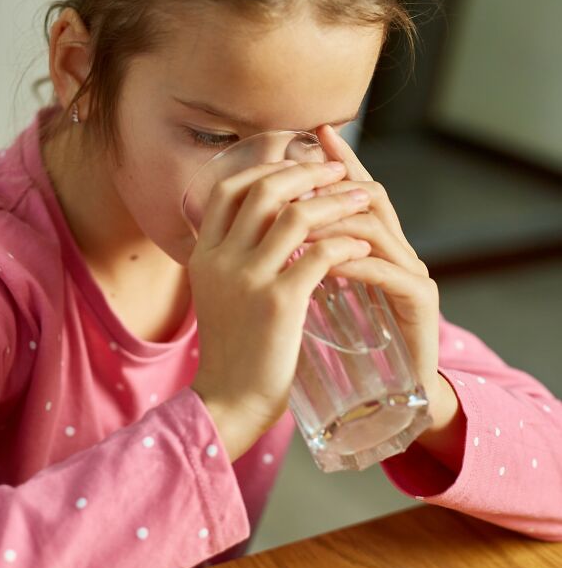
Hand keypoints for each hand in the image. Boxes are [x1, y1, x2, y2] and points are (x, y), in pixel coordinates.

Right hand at [189, 158, 373, 459]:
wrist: (228, 403)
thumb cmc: (232, 351)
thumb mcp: (219, 293)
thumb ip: (234, 258)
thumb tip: (267, 226)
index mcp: (204, 254)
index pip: (229, 190)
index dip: (265, 169)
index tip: (298, 163)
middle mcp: (220, 258)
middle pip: (264, 191)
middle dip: (307, 173)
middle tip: (339, 169)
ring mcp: (248, 279)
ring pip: (296, 216)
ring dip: (335, 201)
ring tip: (362, 198)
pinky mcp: (278, 303)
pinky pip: (320, 255)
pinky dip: (345, 244)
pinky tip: (362, 247)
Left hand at [309, 124, 441, 404]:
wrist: (385, 401)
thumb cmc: (342, 349)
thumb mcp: (312, 292)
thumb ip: (299, 255)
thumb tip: (256, 219)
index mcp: (376, 246)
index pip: (357, 190)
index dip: (339, 160)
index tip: (314, 133)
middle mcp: (400, 250)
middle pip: (370, 197)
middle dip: (335, 179)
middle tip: (304, 165)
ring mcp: (413, 273)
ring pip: (374, 228)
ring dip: (333, 219)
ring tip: (297, 216)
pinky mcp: (420, 301)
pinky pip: (383, 270)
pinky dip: (350, 260)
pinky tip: (323, 260)